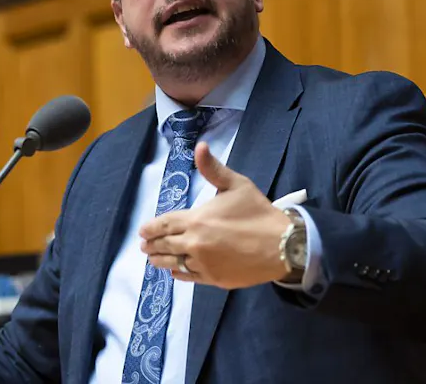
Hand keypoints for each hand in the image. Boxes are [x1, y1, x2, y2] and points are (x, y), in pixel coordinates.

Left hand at [139, 141, 290, 288]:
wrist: (283, 246)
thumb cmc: (258, 213)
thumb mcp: (236, 185)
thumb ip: (213, 169)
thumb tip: (199, 146)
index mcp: (196, 220)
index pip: (164, 224)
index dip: (151, 228)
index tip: (142, 232)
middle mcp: (194, 243)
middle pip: (165, 245)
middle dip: (152, 245)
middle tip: (144, 246)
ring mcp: (203, 263)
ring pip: (174, 262)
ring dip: (161, 260)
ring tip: (153, 259)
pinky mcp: (213, 279)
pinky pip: (189, 276)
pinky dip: (179, 273)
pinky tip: (174, 271)